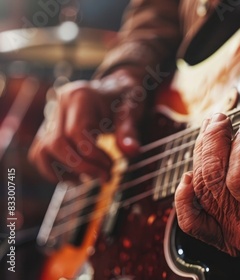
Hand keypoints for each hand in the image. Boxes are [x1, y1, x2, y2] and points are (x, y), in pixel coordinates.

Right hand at [29, 68, 145, 182]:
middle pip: (56, 143)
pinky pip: (40, 153)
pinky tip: (77, 176)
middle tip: (105, 176)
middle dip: (81, 166)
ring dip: (65, 171)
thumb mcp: (133, 111)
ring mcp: (50, 117)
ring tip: (91, 177)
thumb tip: (132, 151)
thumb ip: (130, 131)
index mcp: (80, 96)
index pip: (76, 132)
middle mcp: (59, 104)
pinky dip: (55, 169)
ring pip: (43, 150)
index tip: (111, 166)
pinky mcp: (47, 129)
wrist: (116, 88)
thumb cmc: (126, 98)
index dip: (92, 155)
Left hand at [175, 113, 239, 255]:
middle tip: (220, 120)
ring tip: (210, 132)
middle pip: (216, 182)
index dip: (239, 148)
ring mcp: (236, 238)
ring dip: (201, 157)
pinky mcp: (225, 239)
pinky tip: (188, 177)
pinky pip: (194, 223)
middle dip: (213, 143)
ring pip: (203, 192)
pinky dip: (185, 200)